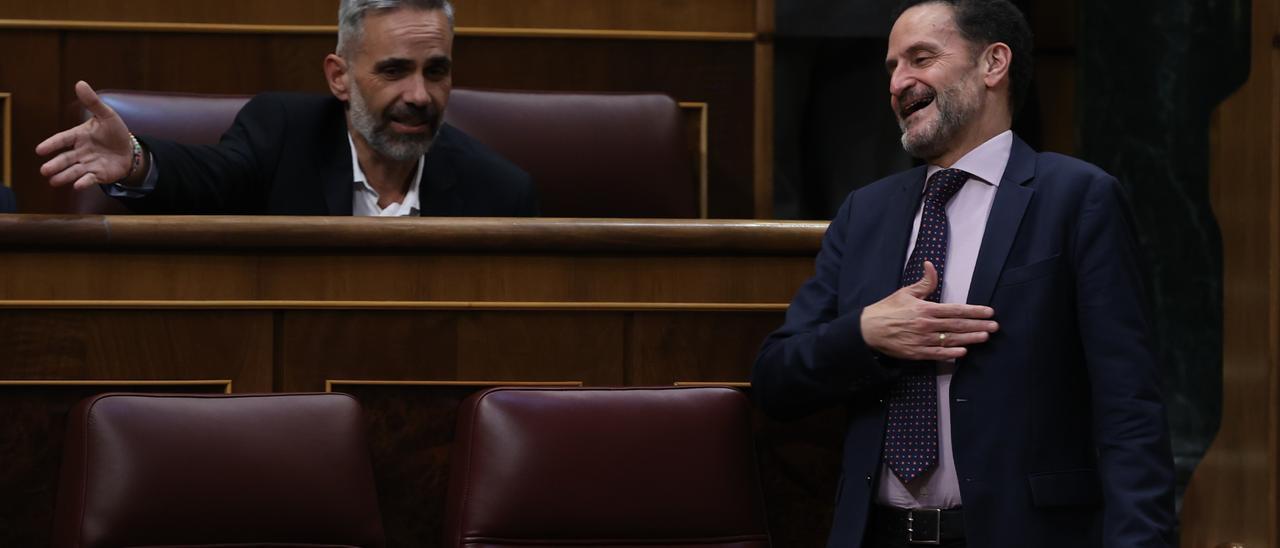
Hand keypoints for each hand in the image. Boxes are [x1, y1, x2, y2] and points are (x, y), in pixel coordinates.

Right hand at [36, 81, 137, 188]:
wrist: (130, 150)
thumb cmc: (114, 132)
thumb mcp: (107, 115)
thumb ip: (93, 102)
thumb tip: (80, 83)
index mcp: (79, 136)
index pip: (62, 139)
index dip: (51, 144)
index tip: (39, 150)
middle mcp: (80, 152)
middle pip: (65, 159)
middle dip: (55, 165)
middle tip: (44, 171)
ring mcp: (88, 164)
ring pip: (74, 171)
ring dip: (64, 176)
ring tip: (53, 181)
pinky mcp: (98, 175)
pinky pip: (90, 179)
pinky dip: (84, 182)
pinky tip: (77, 186)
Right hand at [861, 261, 998, 360]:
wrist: (868, 330)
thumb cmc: (887, 309)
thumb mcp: (905, 292)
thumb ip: (924, 282)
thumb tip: (931, 265)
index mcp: (926, 309)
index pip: (956, 310)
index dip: (974, 311)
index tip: (989, 312)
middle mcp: (927, 325)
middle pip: (958, 326)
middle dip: (978, 326)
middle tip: (995, 327)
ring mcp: (922, 340)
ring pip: (951, 340)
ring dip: (970, 339)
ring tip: (985, 337)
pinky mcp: (916, 353)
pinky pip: (937, 354)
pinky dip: (951, 354)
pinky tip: (963, 352)